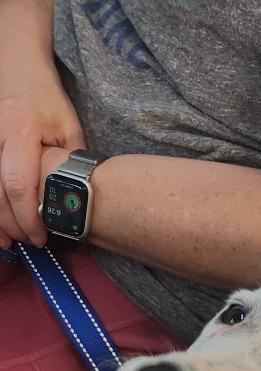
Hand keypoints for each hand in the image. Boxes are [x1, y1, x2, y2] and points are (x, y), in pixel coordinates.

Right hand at [0, 72, 83, 247]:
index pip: (18, 184)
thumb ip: (71, 161)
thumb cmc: (45, 98)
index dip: (28, 216)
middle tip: (31, 242)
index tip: (41, 236)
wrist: (16, 67)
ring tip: (9, 242)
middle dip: (13, 224)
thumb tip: (80, 198)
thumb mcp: (68, 126)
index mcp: (20, 132)